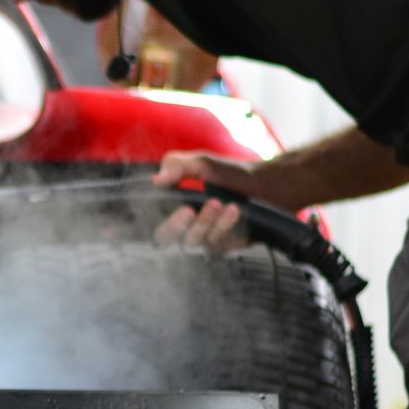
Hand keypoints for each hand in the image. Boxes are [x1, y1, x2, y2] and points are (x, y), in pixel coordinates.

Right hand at [150, 150, 269, 252]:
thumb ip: (176, 165)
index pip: (148, 223)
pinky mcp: (222, 247)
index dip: (144, 226)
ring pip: (192, 241)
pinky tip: (233, 210)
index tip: (154, 216)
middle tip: (188, 210)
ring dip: (205, 222)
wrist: (265, 185)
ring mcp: (202, 239)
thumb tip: (157, 180)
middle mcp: (183, 227)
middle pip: (164, 239)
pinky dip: (224, 226)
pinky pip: (216, 245)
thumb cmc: (230, 174)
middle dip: (175, 226)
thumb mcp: (202, 162)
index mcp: (171, 207)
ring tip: (219, 202)